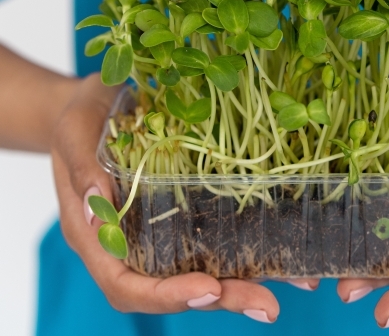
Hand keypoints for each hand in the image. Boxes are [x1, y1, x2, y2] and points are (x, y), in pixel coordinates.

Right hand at [50, 74, 280, 321]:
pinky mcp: (184, 209)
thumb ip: (82, 171)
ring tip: (295, 284)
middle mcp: (131, 243)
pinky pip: (214, 235)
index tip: (209, 288)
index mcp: (97, 237)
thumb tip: (98, 217)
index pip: (127, 285)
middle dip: (221, 298)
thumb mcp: (74, 134)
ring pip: (201, 267)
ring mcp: (160, 228)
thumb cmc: (81, 117)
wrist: (99, 103)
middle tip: (266, 305)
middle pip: (173, 286)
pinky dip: (250, 246)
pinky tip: (286, 246)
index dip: (166, 295)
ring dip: (244, 281)